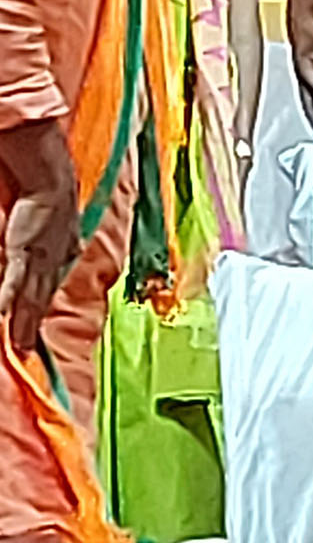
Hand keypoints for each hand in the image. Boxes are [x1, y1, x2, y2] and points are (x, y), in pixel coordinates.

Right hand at [0, 185, 77, 355]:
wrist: (53, 188)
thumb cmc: (55, 207)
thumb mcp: (65, 230)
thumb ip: (67, 244)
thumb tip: (76, 247)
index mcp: (59, 263)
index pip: (47, 294)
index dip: (41, 315)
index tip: (36, 335)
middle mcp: (51, 268)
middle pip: (39, 304)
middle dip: (32, 330)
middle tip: (26, 354)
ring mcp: (39, 263)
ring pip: (29, 300)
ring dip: (23, 324)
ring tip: (19, 347)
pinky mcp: (25, 254)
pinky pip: (14, 281)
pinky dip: (7, 298)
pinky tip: (0, 314)